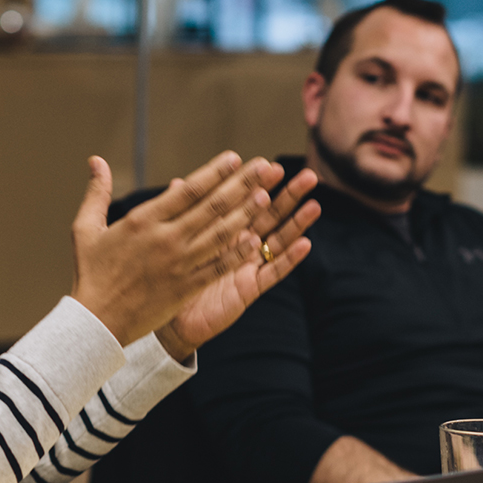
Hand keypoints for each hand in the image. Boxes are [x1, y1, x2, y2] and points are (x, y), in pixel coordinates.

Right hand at [70, 151, 277, 347]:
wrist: (96, 322)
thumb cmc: (90, 274)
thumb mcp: (85, 229)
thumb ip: (96, 192)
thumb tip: (95, 160)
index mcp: (143, 221)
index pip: (187, 189)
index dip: (215, 172)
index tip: (235, 158)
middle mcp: (165, 239)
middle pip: (211, 206)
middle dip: (242, 184)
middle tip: (265, 168)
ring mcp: (178, 264)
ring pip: (220, 234)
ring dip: (246, 214)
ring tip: (266, 197)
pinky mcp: (185, 287)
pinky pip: (217, 266)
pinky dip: (237, 253)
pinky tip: (255, 241)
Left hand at [154, 169, 320, 359]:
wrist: (167, 317)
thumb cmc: (168, 277)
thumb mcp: (175, 241)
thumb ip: (181, 213)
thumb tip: (176, 183)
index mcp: (223, 229)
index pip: (246, 201)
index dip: (259, 184)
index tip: (271, 165)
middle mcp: (240, 245)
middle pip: (270, 217)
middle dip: (289, 197)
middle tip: (309, 177)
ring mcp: (247, 266)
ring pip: (278, 241)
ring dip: (297, 223)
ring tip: (315, 204)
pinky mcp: (249, 288)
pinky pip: (273, 273)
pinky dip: (289, 259)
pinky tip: (305, 244)